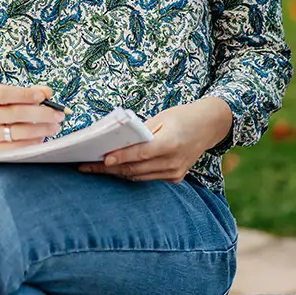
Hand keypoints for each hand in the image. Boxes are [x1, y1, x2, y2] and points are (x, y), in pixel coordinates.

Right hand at [0, 84, 64, 156]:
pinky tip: (42, 137)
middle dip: (41, 113)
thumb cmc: (0, 112)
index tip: (43, 97)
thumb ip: (29, 92)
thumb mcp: (10, 98)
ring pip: (19, 131)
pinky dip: (34, 142)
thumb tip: (47, 92)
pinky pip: (19, 147)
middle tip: (58, 114)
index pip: (3, 93)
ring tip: (55, 126)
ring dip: (42, 129)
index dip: (25, 94)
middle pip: (14, 113)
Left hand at [77, 97, 232, 182]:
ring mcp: (175, 173)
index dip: (119, 158)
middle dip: (108, 169)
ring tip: (93, 168)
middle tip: (85, 166)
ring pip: (138, 177)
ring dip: (115, 173)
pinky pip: (147, 178)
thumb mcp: (161, 118)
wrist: (209, 126)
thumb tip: (116, 142)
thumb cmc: (182, 116)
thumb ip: (141, 132)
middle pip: (135, 169)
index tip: (101, 160)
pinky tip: (114, 169)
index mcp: (171, 144)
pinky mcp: (175, 178)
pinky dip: (130, 173)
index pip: (140, 154)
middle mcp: (173, 162)